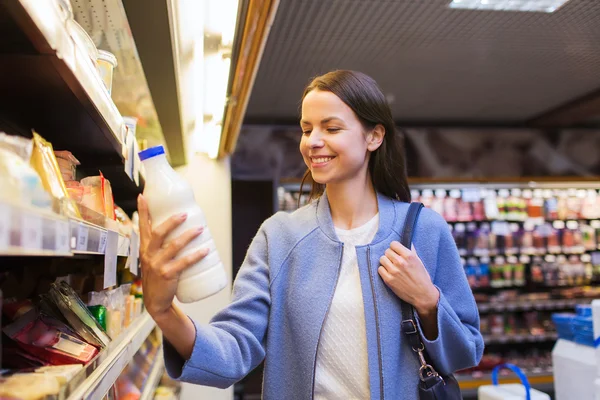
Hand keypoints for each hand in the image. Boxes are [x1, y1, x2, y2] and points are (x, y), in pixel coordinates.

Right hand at [138, 195, 208, 318]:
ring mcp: (157, 265)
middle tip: (185, 213)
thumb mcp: (152, 260)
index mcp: (145, 248)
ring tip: (201, 228)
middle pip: (158, 233)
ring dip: (188, 236)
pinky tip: (206, 250)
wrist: (156, 302)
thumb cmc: (157, 278)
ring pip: (174, 246)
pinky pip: (184, 262)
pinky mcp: (167, 275)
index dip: (142, 211)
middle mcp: (149, 254)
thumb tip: (179, 228)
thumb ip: (160, 246)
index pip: (142, 226)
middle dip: (171, 221)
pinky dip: (196, 256)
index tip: (143, 196)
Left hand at [378, 241, 439, 314]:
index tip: (396, 252)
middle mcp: (400, 262)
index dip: (394, 248)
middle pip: (387, 251)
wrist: (422, 294)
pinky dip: (383, 270)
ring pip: (382, 259)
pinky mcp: (388, 280)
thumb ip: (411, 252)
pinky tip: (389, 273)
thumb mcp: (419, 262)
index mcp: (409, 256)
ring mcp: (393, 271)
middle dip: (390, 255)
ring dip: (386, 262)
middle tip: (394, 261)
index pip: (393, 244)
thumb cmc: (422, 278)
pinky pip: (380, 269)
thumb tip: (408, 242)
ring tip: (391, 266)